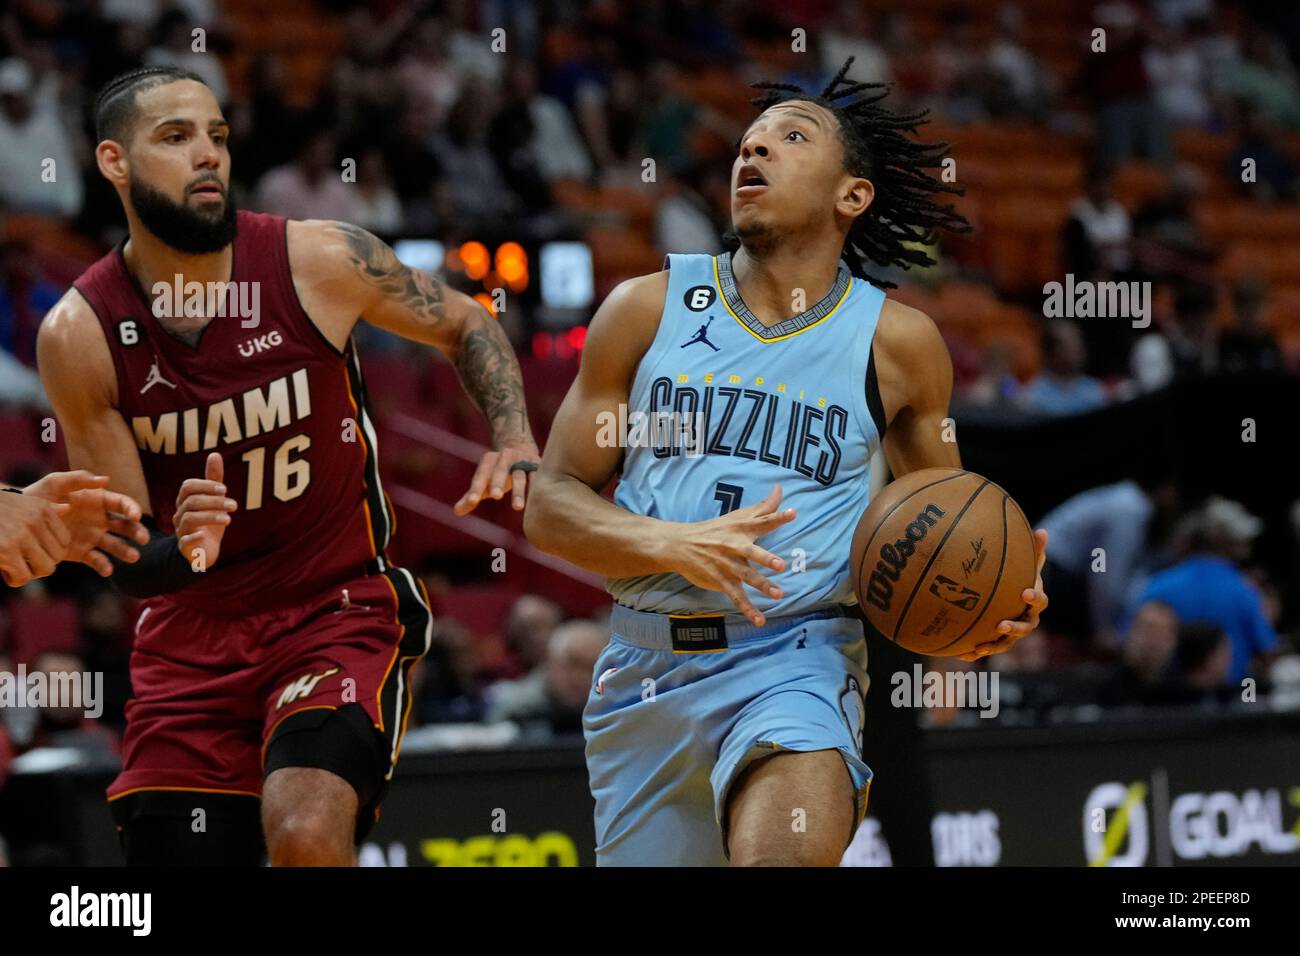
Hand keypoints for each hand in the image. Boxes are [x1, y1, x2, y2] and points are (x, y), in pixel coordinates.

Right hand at [0, 489, 69, 586]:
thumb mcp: (21, 502)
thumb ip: (45, 508)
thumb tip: (67, 509)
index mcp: (42, 508)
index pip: (64, 540)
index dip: (50, 552)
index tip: (32, 552)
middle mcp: (35, 520)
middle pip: (57, 557)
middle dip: (41, 564)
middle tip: (23, 563)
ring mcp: (21, 535)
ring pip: (45, 568)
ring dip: (30, 574)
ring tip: (14, 568)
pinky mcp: (6, 549)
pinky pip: (23, 576)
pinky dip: (15, 579)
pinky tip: (3, 571)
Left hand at [23, 471, 149, 576]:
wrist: (20, 521)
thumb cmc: (38, 496)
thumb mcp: (55, 482)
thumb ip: (79, 479)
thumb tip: (106, 480)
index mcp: (98, 501)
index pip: (122, 504)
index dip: (132, 509)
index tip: (136, 516)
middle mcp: (100, 520)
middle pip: (125, 526)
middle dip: (137, 532)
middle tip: (144, 539)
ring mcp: (92, 537)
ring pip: (115, 545)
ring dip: (126, 551)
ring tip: (133, 557)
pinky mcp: (81, 552)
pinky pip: (97, 560)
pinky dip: (104, 566)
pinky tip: (107, 570)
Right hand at [174, 453, 236, 568]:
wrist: (203, 550)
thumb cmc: (209, 521)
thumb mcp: (214, 500)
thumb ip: (214, 479)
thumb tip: (215, 454)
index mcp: (185, 501)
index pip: (188, 486)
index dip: (205, 485)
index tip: (224, 489)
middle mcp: (180, 515)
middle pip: (192, 502)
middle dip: (214, 501)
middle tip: (235, 505)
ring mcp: (181, 531)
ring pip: (189, 519)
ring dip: (210, 516)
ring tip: (229, 519)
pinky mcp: (186, 548)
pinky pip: (185, 542)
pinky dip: (194, 537)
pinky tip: (205, 535)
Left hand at [454, 439, 540, 514]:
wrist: (523, 451)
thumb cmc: (498, 474)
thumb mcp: (485, 483)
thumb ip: (471, 496)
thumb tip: (456, 512)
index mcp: (489, 460)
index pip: (481, 475)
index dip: (476, 488)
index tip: (472, 501)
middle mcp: (506, 456)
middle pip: (500, 470)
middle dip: (497, 482)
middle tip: (494, 496)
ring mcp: (523, 459)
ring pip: (520, 476)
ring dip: (519, 491)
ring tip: (517, 508)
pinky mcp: (538, 464)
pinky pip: (537, 476)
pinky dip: (536, 488)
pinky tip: (536, 501)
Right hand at [661, 484, 795, 626]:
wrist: (679, 544)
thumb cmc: (715, 529)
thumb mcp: (737, 516)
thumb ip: (763, 507)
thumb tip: (781, 489)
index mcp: (741, 529)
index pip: (762, 521)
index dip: (777, 517)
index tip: (793, 513)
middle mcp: (734, 546)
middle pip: (752, 552)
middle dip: (766, 558)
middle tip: (780, 565)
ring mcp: (727, 565)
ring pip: (746, 576)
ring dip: (762, 585)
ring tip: (778, 594)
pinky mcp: (720, 581)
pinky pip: (736, 596)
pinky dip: (748, 609)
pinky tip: (760, 619)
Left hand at [958, 528, 1049, 661]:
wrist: (1015, 598)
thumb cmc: (1022, 577)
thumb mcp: (1027, 563)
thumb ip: (1034, 550)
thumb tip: (1043, 530)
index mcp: (1036, 602)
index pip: (1040, 601)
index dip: (1035, 598)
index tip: (1026, 593)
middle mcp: (1028, 620)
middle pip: (1025, 627)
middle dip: (1014, 627)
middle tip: (1002, 625)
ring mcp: (1013, 633)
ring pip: (1006, 643)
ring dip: (994, 645)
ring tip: (980, 647)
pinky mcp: (998, 640)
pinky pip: (987, 648)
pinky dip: (975, 652)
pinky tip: (959, 654)